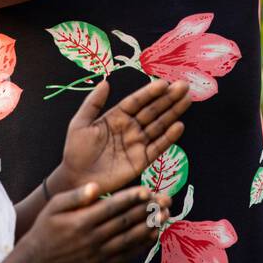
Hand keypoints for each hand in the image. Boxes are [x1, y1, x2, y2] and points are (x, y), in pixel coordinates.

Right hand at [26, 183, 170, 262]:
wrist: (39, 259)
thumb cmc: (47, 226)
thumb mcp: (54, 205)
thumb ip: (76, 196)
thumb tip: (95, 187)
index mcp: (81, 222)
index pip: (111, 208)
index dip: (130, 199)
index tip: (146, 190)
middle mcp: (92, 239)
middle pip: (124, 222)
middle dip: (147, 210)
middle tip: (165, 199)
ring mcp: (98, 254)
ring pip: (129, 239)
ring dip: (149, 227)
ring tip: (165, 215)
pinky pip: (126, 255)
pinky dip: (141, 245)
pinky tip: (154, 234)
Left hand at [60, 77, 192, 194]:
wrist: (76, 180)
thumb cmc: (75, 151)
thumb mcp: (80, 123)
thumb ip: (93, 103)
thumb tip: (106, 82)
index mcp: (116, 116)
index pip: (136, 101)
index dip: (150, 92)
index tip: (164, 83)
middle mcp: (130, 127)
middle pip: (152, 110)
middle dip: (168, 98)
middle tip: (184, 86)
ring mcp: (137, 143)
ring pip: (159, 125)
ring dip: (173, 112)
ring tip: (187, 100)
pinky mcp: (141, 160)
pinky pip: (158, 147)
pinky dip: (169, 137)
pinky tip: (179, 126)